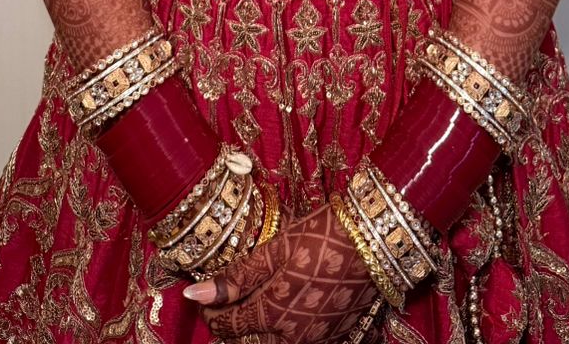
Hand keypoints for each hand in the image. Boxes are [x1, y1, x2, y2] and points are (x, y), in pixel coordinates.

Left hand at [183, 204, 383, 342]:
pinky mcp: (336, 337)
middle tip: (223, 307)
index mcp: (272, 314)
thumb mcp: (274, 250)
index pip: (228, 326)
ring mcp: (315, 341)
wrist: (374, 240)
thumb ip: (236, 277)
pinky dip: (284, 334)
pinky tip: (284, 315)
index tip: (205, 300)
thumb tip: (194, 295)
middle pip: (248, 343)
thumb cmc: (320, 236)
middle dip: (231, 328)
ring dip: (256, 333)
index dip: (212, 314)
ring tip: (250, 311)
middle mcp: (291, 338)